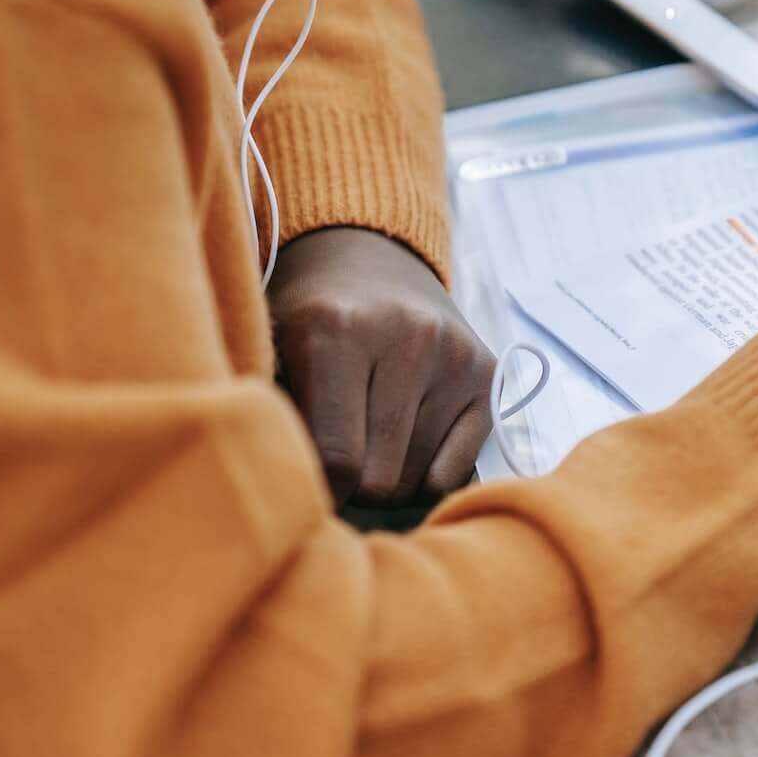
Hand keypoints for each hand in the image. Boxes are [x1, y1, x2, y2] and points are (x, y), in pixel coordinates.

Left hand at [269, 228, 495, 507]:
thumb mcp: (270, 352)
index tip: (306, 483)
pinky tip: (406, 449)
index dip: (317, 489)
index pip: (336, 459)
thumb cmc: (309, 321)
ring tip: (368, 450)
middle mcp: (408, 338)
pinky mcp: (487, 375)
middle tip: (337, 462)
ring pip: (416, 480)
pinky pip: (455, 473)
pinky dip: (427, 476)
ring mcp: (454, 357)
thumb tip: (295, 497)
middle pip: (380, 478)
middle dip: (353, 487)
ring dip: (388, 481)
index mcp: (337, 328)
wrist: (369, 260)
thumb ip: (276, 418)